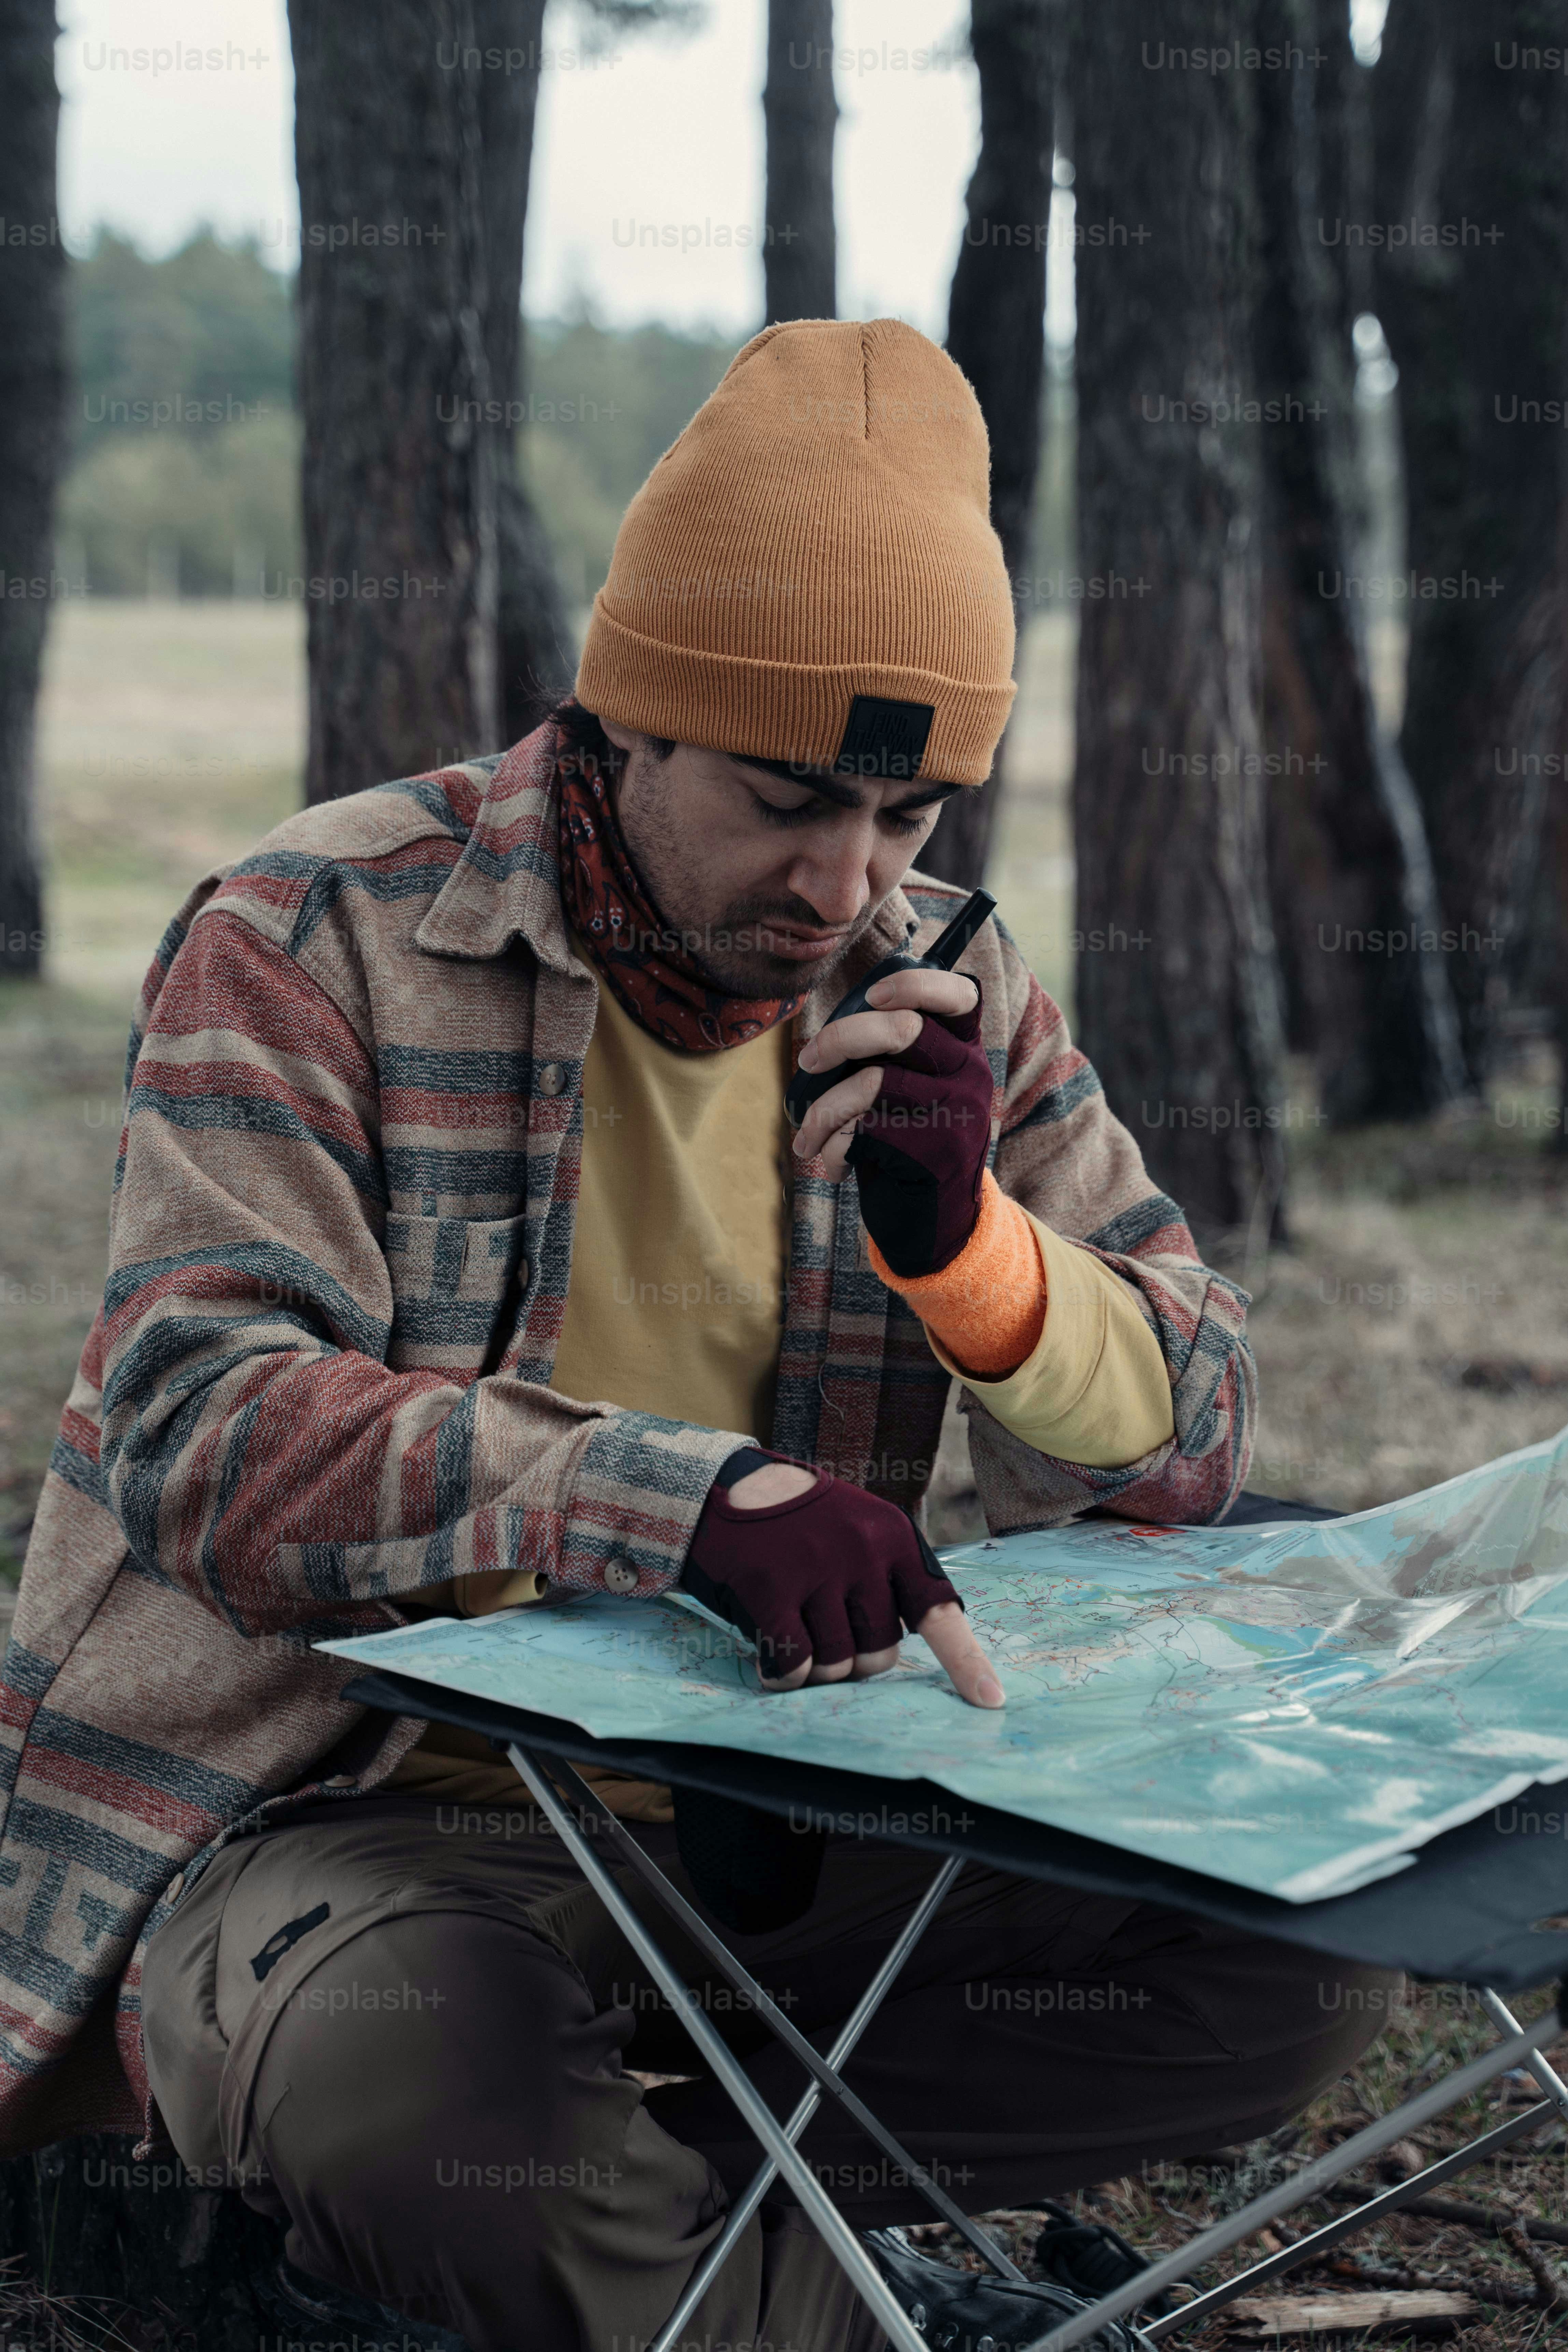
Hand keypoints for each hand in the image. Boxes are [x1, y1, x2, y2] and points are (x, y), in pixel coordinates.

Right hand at [682, 1460, 1004, 1709]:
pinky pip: (794, 1663)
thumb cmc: (798, 1525)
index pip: (940, 1610)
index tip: (989, 1702)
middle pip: (880, 1654)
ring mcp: (818, 1567)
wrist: (722, 1487)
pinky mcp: (772, 1586)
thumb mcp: (858, 1532)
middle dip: (853, 1658)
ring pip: (837, 1665)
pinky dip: (782, 1673)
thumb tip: (888, 1664)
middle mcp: (864, 1551)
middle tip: (821, 1626)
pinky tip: (767, 1655)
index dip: (965, 1663)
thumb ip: (885, 1584)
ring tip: (792, 1629)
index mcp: (894, 1538)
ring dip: (815, 1667)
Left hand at [792, 968, 979, 1177]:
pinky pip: (864, 1129)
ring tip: (808, 1132)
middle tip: (809, 1061)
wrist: (939, 1223)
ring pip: (873, 1082)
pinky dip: (833, 1145)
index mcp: (965, 1050)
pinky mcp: (936, 1151)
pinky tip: (833, 1163)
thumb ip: (894, 1057)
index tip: (874, 996)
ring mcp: (957, 1113)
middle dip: (840, 1039)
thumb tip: (831, 1034)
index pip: (959, 995)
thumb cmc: (910, 1147)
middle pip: (902, 1029)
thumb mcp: (915, 1093)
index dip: (914, 985)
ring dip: (824, 1108)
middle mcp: (970, 1074)